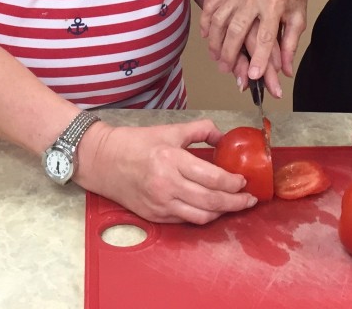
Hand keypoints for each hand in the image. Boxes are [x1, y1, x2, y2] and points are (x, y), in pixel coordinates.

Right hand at [75, 119, 257, 223]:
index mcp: (172, 160)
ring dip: (221, 213)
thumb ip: (200, 130)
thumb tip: (223, 136)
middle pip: (211, 201)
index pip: (212, 178)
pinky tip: (211, 209)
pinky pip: (185, 221)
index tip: (244, 181)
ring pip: (200, 216)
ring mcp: (160, 203)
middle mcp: (167, 185)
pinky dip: (202, 217)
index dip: (233, 183)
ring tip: (234, 206)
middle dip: (235, 202)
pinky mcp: (154, 216)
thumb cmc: (135, 143)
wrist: (102, 160)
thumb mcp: (170, 130)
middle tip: (249, 199)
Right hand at [200, 0, 308, 93]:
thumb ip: (291, 44)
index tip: (254, 76)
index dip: (260, 57)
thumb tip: (286, 72)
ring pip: (220, 18)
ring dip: (215, 40)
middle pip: (237, 28)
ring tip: (216, 57)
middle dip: (230, 52)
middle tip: (226, 69)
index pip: (266, 36)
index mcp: (276, 3)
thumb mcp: (299, 16)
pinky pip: (212, 5)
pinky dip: (207, 21)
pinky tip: (207, 36)